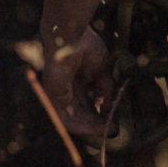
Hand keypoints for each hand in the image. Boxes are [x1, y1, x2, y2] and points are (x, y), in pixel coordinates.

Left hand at [40, 25, 114, 142]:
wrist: (70, 35)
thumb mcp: (102, 70)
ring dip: (92, 127)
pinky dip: (83, 126)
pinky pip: (66, 120)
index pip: (86, 103)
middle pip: (81, 113)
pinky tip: (98, 128)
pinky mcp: (53, 98)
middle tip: (113, 130)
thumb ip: (105, 90)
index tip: (114, 121)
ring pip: (74, 119)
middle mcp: (66, 89)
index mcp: (74, 80)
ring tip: (108, 131)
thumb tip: (108, 110)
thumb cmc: (85, 46)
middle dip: (97, 123)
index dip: (99, 113)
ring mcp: (58, 94)